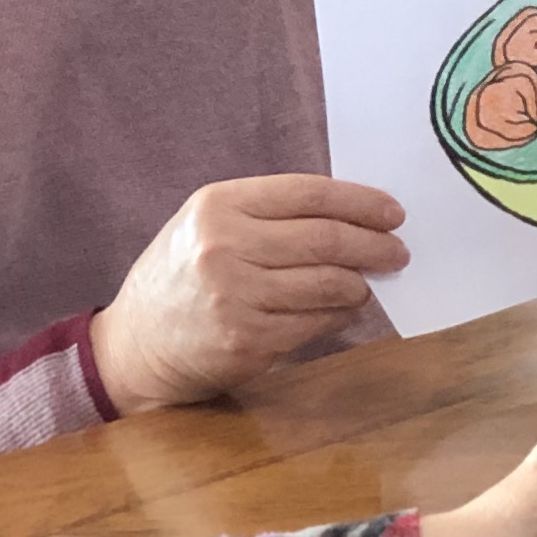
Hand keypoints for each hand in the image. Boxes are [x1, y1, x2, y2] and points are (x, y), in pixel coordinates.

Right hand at [90, 176, 408, 411]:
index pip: (308, 193)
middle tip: (398, 252)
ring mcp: (236, 296)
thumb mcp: (212, 226)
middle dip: (375, 245)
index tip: (393, 213)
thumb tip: (356, 217)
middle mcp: (224, 246)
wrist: (138, 344)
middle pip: (326, 238)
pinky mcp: (249, 340)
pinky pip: (319, 322)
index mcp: (217, 206)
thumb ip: (272, 216)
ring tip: (368, 283)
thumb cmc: (186, 276)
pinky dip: (342, 315)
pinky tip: (344, 310)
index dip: (360, 202)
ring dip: (361, 284)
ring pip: (330, 283)